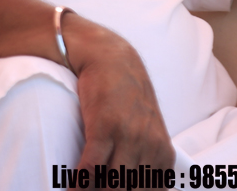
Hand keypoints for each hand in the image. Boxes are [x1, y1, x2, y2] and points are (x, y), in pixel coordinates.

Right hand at [63, 13, 174, 170]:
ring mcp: (127, 137)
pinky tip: (73, 189)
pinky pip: (92, 166)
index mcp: (163, 153)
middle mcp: (149, 147)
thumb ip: (149, 158)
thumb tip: (142, 185)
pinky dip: (81, 183)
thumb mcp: (148, 128)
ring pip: (112, 185)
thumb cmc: (126, 96)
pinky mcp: (104, 127)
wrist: (111, 58)